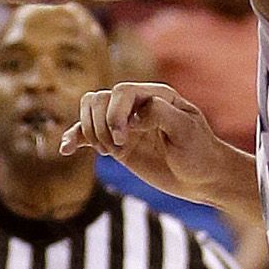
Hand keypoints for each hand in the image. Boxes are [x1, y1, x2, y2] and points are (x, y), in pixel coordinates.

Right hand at [61, 82, 226, 190]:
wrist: (203, 177)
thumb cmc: (200, 151)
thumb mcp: (187, 130)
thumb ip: (160, 114)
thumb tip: (132, 116)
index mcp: (155, 95)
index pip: (121, 92)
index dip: (115, 114)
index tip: (123, 140)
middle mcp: (137, 106)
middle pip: (99, 99)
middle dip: (101, 124)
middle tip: (116, 148)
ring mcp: (125, 125)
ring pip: (90, 112)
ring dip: (90, 132)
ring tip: (108, 152)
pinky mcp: (117, 144)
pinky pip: (88, 135)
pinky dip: (74, 139)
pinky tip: (65, 149)